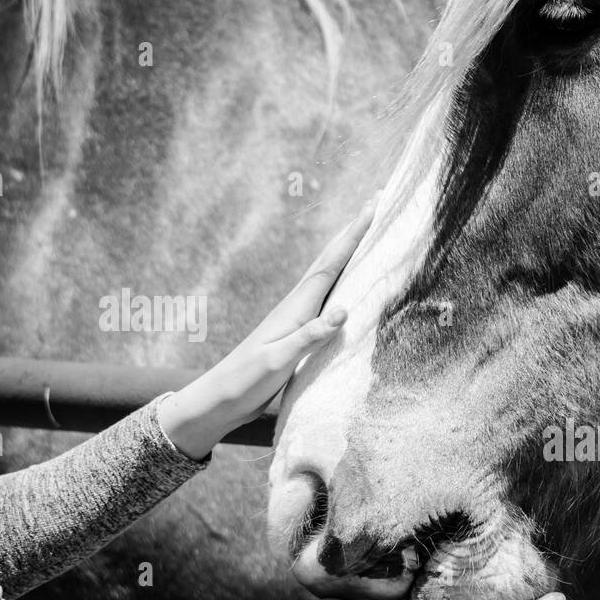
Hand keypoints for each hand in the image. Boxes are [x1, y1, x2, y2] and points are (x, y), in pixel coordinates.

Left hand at [158, 198, 376, 459]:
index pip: (331, 264)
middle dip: (355, 231)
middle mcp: (299, 305)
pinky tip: (351, 280)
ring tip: (369, 230)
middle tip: (377, 202)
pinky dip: (344, 278)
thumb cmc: (247, 381)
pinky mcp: (300, 330)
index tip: (373, 208)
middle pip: (332, 259)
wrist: (222, 397)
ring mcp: (299, 316)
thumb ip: (309, 336)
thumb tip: (344, 310)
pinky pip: (330, 295)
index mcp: (296, 307)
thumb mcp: (278, 360)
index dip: (353, 236)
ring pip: (331, 274)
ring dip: (350, 250)